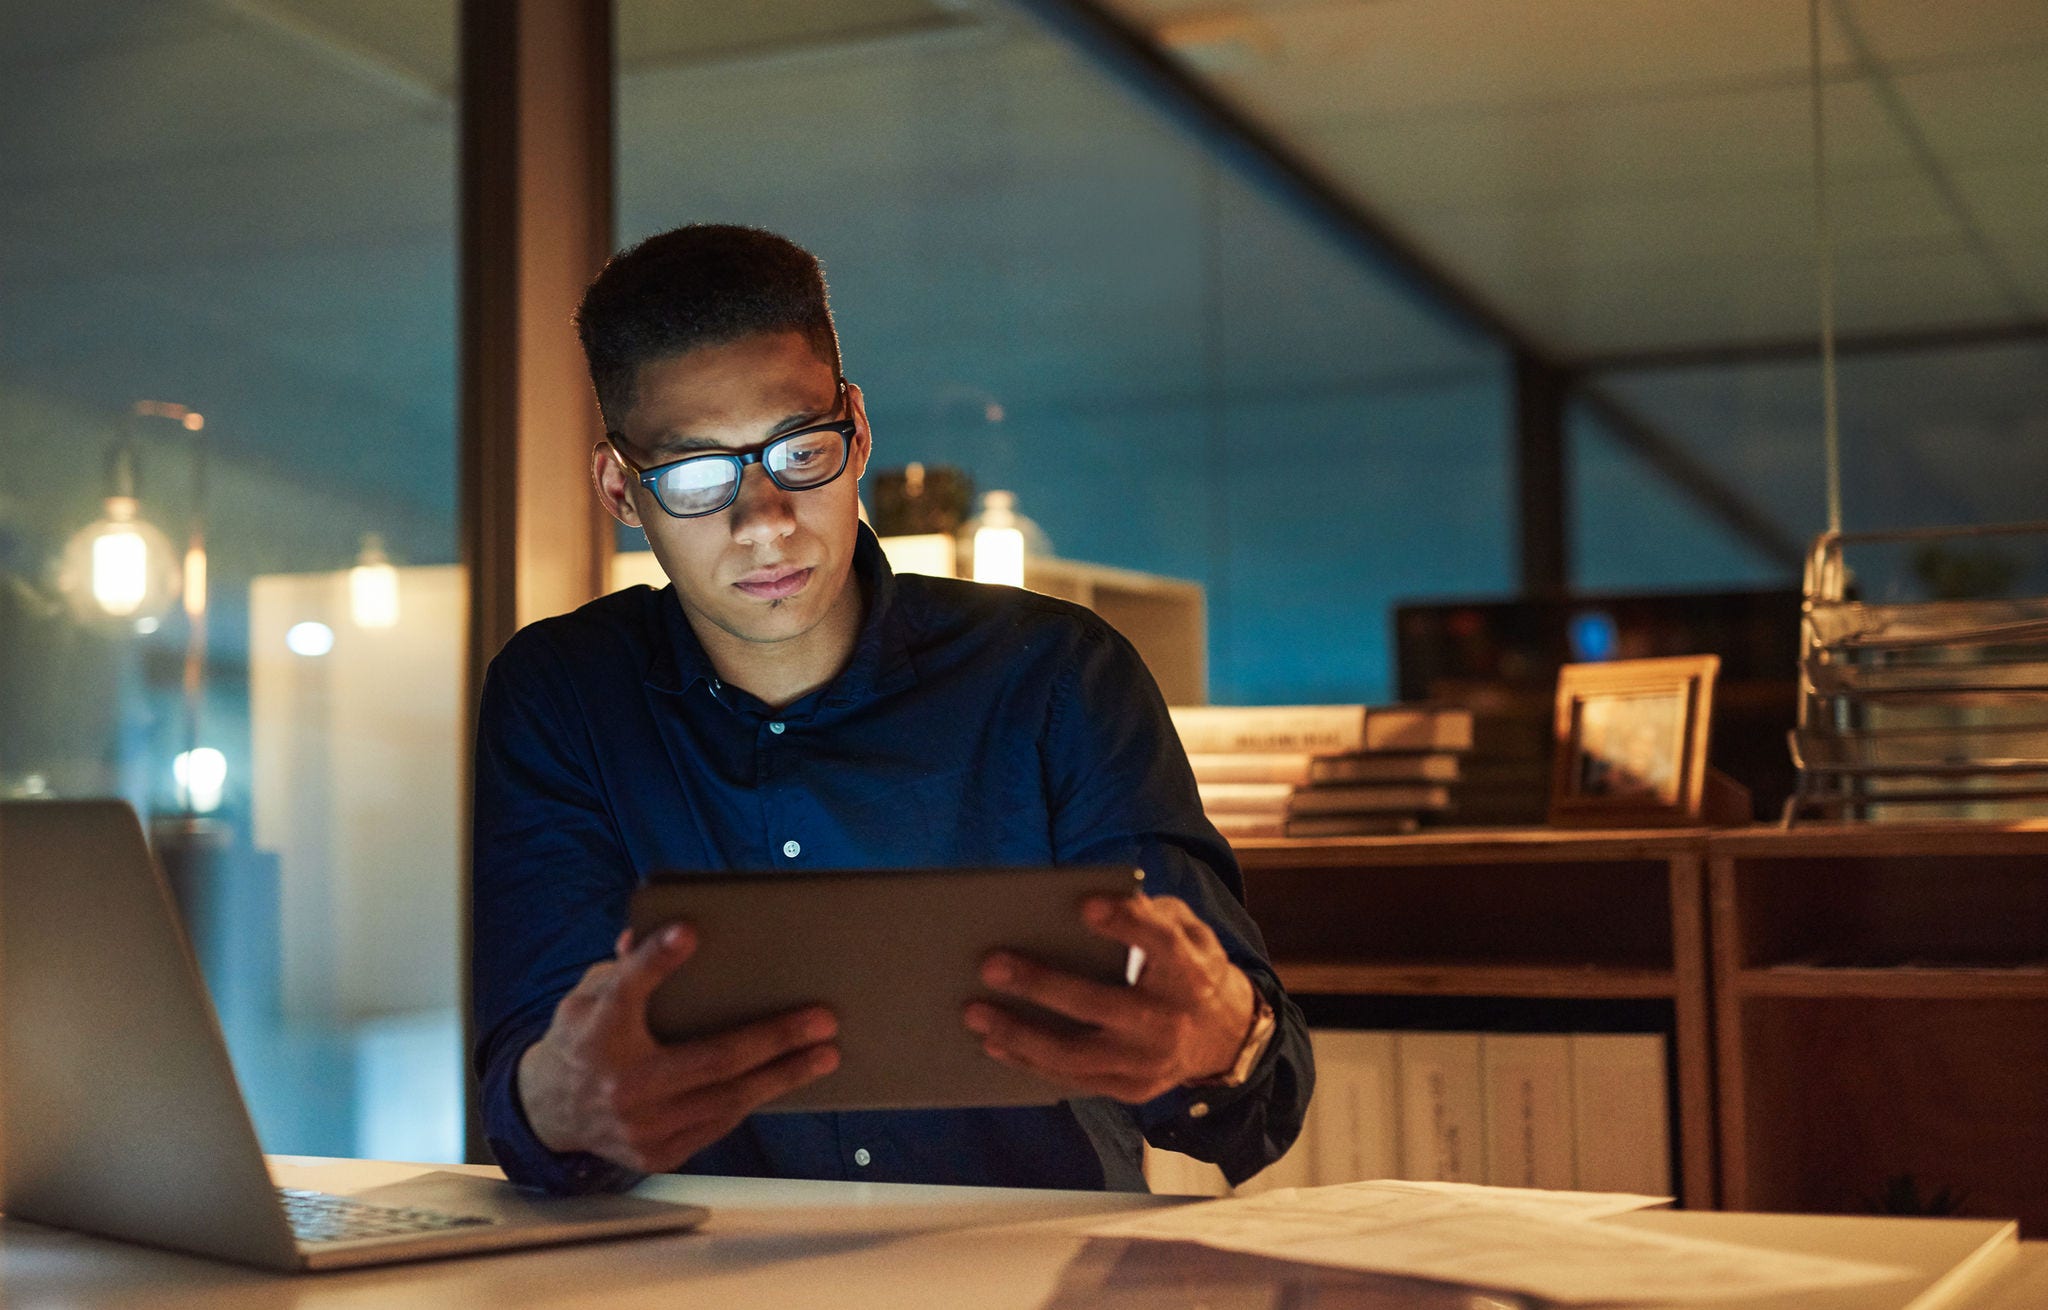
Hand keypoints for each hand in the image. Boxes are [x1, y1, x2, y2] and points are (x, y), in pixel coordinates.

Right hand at [517, 923, 839, 1173]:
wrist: (549, 1112)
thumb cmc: (584, 1039)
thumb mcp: (589, 995)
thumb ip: (626, 969)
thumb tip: (659, 932)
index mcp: (596, 1030)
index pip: (626, 989)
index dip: (657, 960)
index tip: (689, 931)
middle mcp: (620, 1083)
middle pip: (709, 1059)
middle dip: (773, 1039)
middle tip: (821, 1020)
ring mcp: (640, 1125)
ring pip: (727, 1100)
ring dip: (782, 1076)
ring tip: (824, 1055)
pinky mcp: (658, 1153)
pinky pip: (719, 1123)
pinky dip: (753, 1099)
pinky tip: (784, 1079)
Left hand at [962, 893, 1255, 1102]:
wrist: (1225, 1036)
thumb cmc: (1188, 967)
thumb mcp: (1186, 931)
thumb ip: (1149, 913)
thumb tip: (1091, 902)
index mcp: (1188, 971)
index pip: (1159, 944)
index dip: (1126, 924)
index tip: (1085, 905)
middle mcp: (1168, 1021)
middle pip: (1101, 1004)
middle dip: (1042, 985)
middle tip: (990, 964)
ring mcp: (1147, 1063)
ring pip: (1076, 1054)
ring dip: (1020, 1033)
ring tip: (974, 1012)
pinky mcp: (1129, 1089)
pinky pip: (1072, 1079)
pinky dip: (1029, 1062)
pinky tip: (994, 1042)